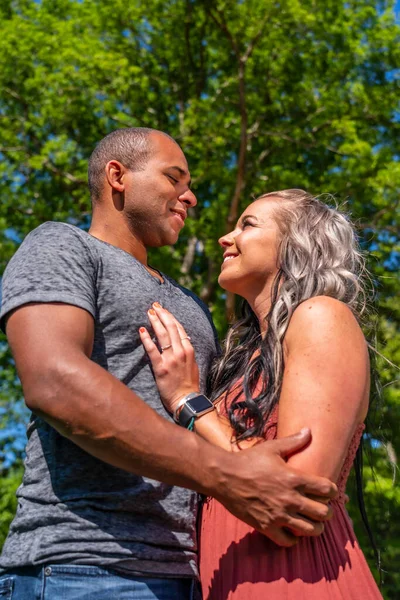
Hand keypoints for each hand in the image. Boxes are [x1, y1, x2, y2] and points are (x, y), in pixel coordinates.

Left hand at [139, 303, 199, 414]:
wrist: (186, 400)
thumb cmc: (189, 383)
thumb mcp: (192, 364)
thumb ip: (186, 351)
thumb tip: (180, 340)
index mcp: (189, 350)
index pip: (179, 328)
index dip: (170, 317)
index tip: (163, 309)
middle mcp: (181, 352)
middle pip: (171, 327)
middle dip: (162, 314)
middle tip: (154, 306)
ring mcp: (171, 359)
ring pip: (162, 335)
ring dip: (155, 322)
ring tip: (149, 313)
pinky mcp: (161, 367)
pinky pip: (152, 350)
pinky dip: (147, 339)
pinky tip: (142, 330)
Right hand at [215, 429, 337, 545]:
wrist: (224, 476)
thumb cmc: (248, 460)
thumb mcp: (272, 448)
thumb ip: (293, 441)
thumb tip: (309, 430)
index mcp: (294, 478)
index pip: (327, 489)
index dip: (332, 490)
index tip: (328, 490)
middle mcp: (290, 499)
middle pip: (324, 513)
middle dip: (327, 511)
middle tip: (322, 507)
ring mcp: (279, 514)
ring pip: (311, 530)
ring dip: (315, 527)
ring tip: (311, 521)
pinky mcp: (266, 526)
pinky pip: (288, 541)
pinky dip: (293, 539)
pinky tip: (292, 530)